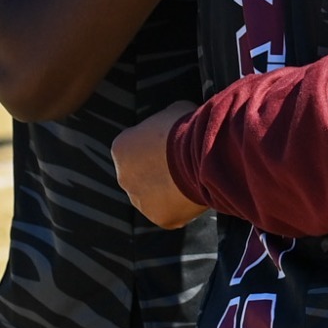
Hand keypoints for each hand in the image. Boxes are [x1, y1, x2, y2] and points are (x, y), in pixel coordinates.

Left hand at [112, 101, 207, 228]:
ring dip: (170, 192)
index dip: (157, 147)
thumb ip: (165, 120)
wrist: (205, 153)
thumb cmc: (190, 127)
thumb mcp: (175, 111)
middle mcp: (123, 176)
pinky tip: (199, 193)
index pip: (135, 149)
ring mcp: (140, 200)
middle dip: (160, 172)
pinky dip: (184, 206)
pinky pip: (171, 212)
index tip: (175, 147)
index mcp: (121, 148)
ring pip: (155, 198)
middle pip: (142, 176)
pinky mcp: (159, 217)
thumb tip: (173, 122)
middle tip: (185, 165)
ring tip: (195, 180)